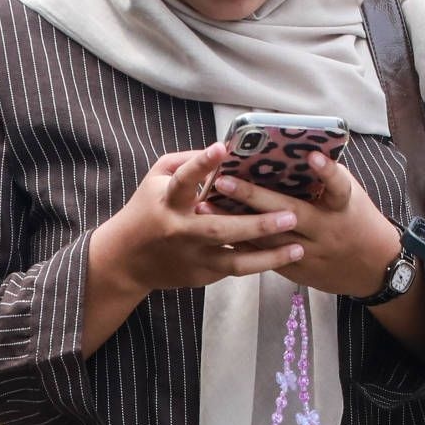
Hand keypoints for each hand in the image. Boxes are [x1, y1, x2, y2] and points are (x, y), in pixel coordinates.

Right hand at [85, 142, 305, 330]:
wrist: (125, 261)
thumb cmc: (147, 208)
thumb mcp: (157, 178)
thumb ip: (187, 162)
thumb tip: (225, 150)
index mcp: (168, 201)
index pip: (184, 180)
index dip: (201, 164)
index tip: (222, 148)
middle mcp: (180, 231)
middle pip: (219, 229)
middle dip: (256, 224)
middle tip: (290, 214)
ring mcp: (192, 257)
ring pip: (234, 261)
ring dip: (269, 255)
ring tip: (299, 245)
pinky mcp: (200, 276)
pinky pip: (234, 270)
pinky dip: (260, 263)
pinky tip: (286, 256)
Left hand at [202, 154, 402, 300]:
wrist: (373, 268)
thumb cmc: (356, 220)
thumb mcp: (350, 196)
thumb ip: (326, 179)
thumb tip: (293, 151)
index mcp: (343, 207)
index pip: (338, 187)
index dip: (327, 172)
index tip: (312, 156)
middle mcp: (326, 230)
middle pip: (288, 213)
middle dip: (253, 197)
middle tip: (223, 180)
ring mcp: (309, 252)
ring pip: (268, 238)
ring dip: (235, 221)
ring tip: (206, 205)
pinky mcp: (296, 270)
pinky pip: (263, 255)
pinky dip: (240, 240)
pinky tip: (215, 227)